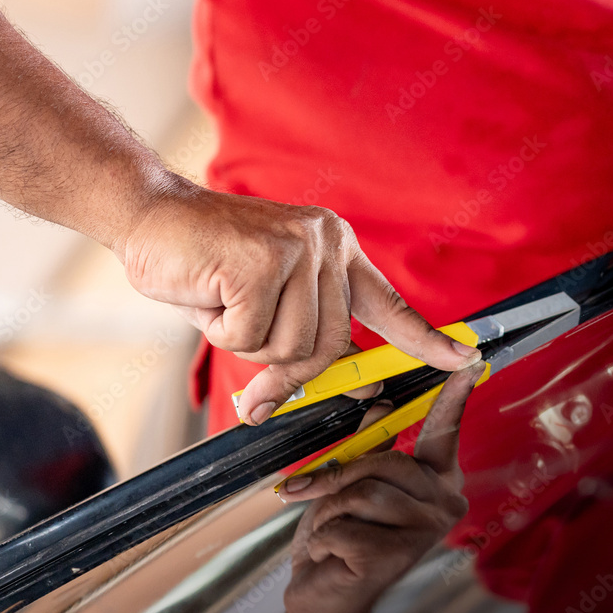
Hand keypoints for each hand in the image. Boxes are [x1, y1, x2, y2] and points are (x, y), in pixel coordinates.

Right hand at [118, 180, 480, 423]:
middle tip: (240, 339)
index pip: (388, 307)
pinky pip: (250, 336)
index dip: (426, 340)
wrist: (147, 217)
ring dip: (245, 341)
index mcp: (336, 252)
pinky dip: (219, 329)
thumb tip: (329, 394)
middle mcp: (327, 243)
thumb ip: (300, 344)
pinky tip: (208, 291)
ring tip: (222, 300)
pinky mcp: (264, 259)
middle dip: (283, 366)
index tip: (464, 359)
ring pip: (291, 347)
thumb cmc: (206, 268)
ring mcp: (299, 248)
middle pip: (329, 347)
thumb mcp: (263, 309)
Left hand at [276, 363, 482, 612]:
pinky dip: (322, 537)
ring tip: (329, 533)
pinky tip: (332, 557)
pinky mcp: (394, 559)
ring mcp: (424, 535)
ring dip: (327, 512)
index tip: (471, 360)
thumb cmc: (340, 540)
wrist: (323, 601)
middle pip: (387, 462)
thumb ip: (369, 446)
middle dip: (338, 477)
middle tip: (307, 493)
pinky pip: (343, 524)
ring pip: (361, 492)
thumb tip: (382, 401)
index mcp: (435, 482)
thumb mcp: (349, 484)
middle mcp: (443, 506)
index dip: (455, 397)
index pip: (444, 432)